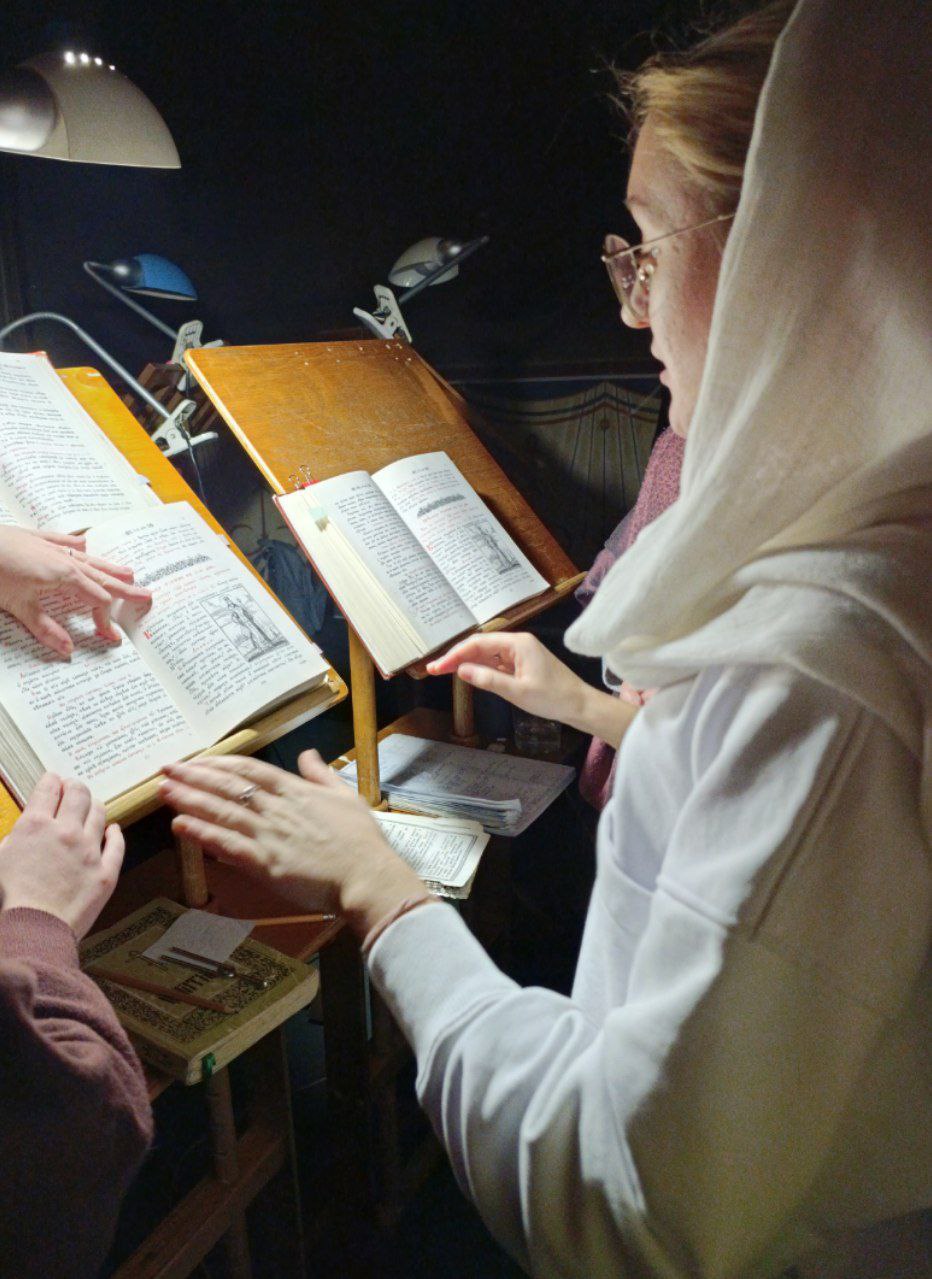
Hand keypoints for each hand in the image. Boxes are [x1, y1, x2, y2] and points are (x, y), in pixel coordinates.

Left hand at [0, 526, 151, 656]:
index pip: (96, 602)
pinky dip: (76, 545)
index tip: (109, 637)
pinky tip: (84, 545)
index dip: (105, 621)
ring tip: (128, 571)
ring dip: (108, 568)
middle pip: (102, 578)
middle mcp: (64, 560)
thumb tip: (67, 650)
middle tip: (146, 595)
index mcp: (64, 577)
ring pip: (88, 560)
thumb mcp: (18, 606)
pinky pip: (63, 541)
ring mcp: (50, 547)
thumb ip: (45, 629)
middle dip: (125, 589)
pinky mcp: (34, 539)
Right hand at [0, 773, 124, 937]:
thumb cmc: (8, 900)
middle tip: (73, 789)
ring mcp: (89, 850)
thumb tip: (25, 828)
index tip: (53, 781)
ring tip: (91, 807)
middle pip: (78, 793)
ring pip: (99, 813)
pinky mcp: (106, 871)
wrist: (32, 932)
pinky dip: (114, 833)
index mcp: (35, 825)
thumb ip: (14, 838)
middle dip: (74, 787)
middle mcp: (65, 831)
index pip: (48, 787)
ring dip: (94, 806)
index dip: (51, 781)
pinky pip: (117, 844)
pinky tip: (112, 830)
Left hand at [160, 753, 426, 937]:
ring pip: (222, 812)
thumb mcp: (345, 796)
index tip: (195, 761)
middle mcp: (277, 809)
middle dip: (194, 777)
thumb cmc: (361, 840)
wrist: (368, 876)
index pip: (249, 771)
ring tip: (163, 790)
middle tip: (165, 769)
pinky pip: (228, 845)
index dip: (218, 765)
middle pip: (227, 787)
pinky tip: (180, 826)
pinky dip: (203, 834)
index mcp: (295, 792)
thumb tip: (308, 754)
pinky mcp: (266, 863)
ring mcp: (270, 835)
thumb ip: (321, 774)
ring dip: (190, 800)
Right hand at [427, 631, 590, 726]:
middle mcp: (518, 643)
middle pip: (480, 646)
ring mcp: (521, 653)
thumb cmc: (553, 698)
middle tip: (434, 670)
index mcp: (518, 643)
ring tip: (444, 672)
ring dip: (467, 662)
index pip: (478, 643)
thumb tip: (462, 670)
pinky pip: (497, 662)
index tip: (437, 667)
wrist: (579, 704)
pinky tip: (469, 675)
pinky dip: (481, 668)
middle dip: (457, 657)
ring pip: (487, 654)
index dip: (455, 654)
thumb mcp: (517, 691)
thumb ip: (488, 679)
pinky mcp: (523, 664)